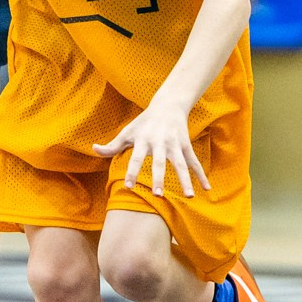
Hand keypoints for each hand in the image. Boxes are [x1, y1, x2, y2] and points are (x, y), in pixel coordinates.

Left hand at [94, 98, 209, 197]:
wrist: (168, 105)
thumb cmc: (143, 122)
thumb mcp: (127, 131)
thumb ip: (112, 145)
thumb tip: (94, 150)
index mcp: (143, 140)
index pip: (136, 158)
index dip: (132, 171)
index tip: (129, 186)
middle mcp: (160, 143)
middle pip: (159, 163)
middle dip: (159, 179)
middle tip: (157, 195)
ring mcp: (175, 145)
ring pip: (181, 164)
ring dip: (186, 180)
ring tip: (189, 197)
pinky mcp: (186, 146)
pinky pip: (194, 163)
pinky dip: (201, 175)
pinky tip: (206, 189)